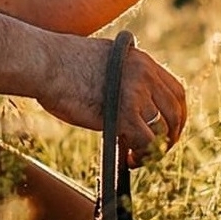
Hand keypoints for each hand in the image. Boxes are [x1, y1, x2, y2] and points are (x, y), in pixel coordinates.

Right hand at [35, 34, 186, 166]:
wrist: (43, 63)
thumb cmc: (60, 66)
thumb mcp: (103, 64)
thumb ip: (122, 81)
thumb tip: (130, 112)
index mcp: (140, 59)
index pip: (176, 90)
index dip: (177, 115)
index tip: (169, 130)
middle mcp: (144, 72)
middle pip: (176, 111)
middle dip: (171, 136)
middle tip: (156, 151)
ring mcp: (136, 91)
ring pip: (164, 129)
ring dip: (156, 149)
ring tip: (137, 158)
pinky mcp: (123, 111)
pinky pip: (146, 142)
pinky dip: (142, 156)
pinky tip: (128, 159)